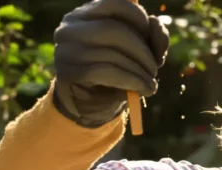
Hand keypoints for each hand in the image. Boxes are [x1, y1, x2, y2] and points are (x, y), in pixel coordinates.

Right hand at [52, 0, 169, 127]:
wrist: (90, 108)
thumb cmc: (115, 76)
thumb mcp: (138, 55)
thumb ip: (152, 38)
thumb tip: (156, 22)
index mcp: (86, 15)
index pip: (116, 4)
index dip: (140, 19)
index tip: (151, 41)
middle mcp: (70, 28)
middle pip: (114, 30)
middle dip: (142, 51)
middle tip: (154, 70)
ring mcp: (65, 50)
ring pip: (111, 53)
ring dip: (140, 71)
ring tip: (151, 84)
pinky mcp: (67, 73)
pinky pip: (106, 72)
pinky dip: (132, 81)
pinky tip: (144, 89)